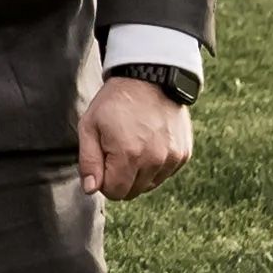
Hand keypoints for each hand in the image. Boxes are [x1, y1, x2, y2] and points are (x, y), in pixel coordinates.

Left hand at [82, 76, 193, 201]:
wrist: (150, 80)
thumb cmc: (114, 102)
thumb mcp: (89, 126)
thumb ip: (89, 161)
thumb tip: (90, 189)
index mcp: (128, 155)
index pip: (114, 192)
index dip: (104, 180)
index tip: (103, 160)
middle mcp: (153, 160)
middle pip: (132, 192)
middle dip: (121, 178)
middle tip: (117, 150)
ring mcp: (171, 158)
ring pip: (149, 185)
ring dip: (139, 173)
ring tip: (134, 144)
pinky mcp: (183, 154)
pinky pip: (165, 174)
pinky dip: (155, 165)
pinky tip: (149, 143)